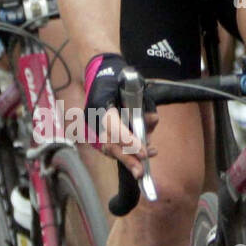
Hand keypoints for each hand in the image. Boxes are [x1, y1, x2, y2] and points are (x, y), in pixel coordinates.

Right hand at [84, 53, 157, 179]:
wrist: (102, 73)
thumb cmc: (117, 79)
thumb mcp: (133, 86)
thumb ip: (143, 104)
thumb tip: (152, 120)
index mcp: (100, 102)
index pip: (113, 126)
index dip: (128, 140)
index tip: (143, 151)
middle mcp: (93, 116)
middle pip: (108, 143)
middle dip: (126, 158)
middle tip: (140, 171)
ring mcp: (93, 125)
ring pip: (108, 148)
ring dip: (127, 158)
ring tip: (144, 163)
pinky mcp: (96, 131)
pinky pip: (109, 147)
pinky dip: (124, 153)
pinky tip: (139, 154)